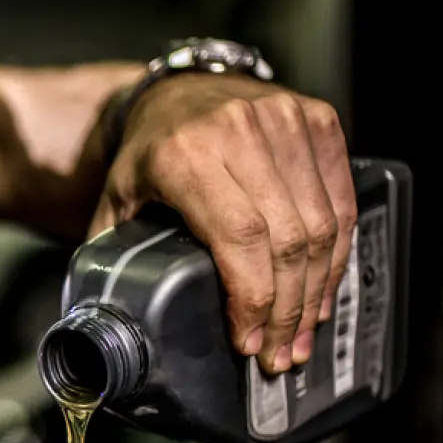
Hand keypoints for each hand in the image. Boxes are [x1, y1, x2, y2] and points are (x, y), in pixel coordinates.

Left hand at [90, 74, 357, 373]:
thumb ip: (111, 256)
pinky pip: (340, 199)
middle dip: (286, 309)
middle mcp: (239, 131)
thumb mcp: (116, 200)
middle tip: (279, 353)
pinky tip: (322, 289)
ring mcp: (284, 120)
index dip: (252, 297)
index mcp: (185, 154)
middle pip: (286, 238)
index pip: (239, 236)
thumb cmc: (146, 153)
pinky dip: (337, 252)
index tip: (248, 341)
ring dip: (316, 289)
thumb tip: (103, 324)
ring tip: (302, 333)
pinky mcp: (317, 120)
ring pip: (321, 224)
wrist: (177, 90)